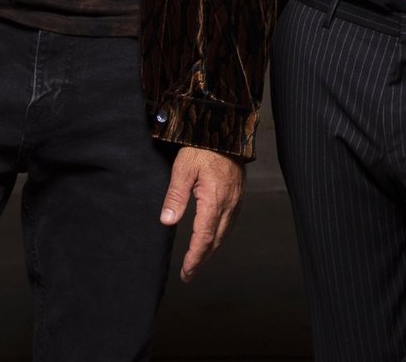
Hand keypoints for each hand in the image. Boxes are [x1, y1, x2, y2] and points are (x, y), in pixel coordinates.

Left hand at [160, 146, 244, 281]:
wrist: (226, 130)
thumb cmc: (202, 148)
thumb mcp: (183, 169)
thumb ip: (175, 197)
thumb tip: (167, 222)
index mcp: (214, 200)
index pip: (204, 238)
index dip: (195, 257)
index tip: (186, 272)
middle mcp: (229, 203)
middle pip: (217, 240)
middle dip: (202, 260)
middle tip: (189, 274)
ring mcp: (236, 199)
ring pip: (226, 233)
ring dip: (212, 250)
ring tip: (199, 261)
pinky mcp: (238, 194)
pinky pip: (231, 222)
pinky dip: (221, 236)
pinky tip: (214, 238)